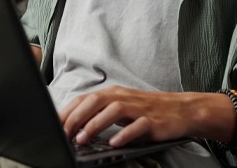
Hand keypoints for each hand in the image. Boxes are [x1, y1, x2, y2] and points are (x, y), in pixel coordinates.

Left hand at [60, 86, 206, 147]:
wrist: (181, 110)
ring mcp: (139, 108)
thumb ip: (100, 113)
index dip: (68, 111)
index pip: (85, 99)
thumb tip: (72, 124)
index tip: (54, 125)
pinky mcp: (153, 120)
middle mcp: (124, 97)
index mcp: (113, 93)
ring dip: (95, 124)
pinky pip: (137, 126)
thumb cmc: (147, 110)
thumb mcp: (121, 108)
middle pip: (95, 101)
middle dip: (76, 117)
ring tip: (82, 139)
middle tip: (64, 133)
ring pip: (113, 110)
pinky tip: (114, 143)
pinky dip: (124, 134)